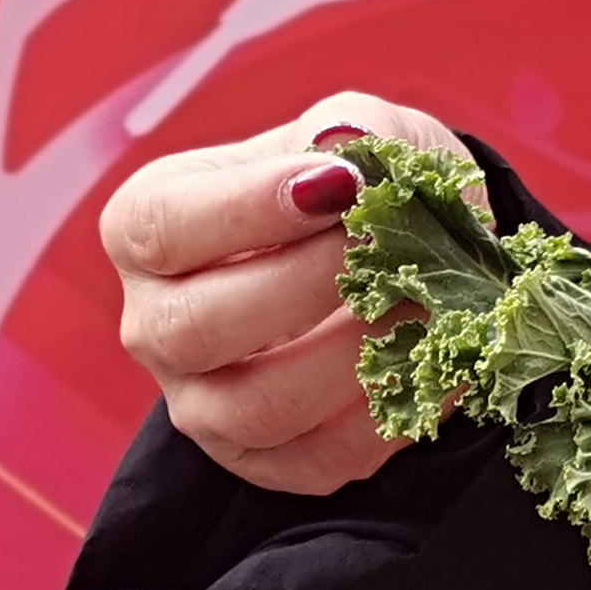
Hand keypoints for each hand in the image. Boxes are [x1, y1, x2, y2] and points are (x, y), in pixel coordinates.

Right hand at [102, 92, 473, 495]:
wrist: (408, 256)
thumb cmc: (360, 184)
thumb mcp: (359, 129)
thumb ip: (350, 131)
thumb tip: (342, 152)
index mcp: (151, 227)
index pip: (157, 227)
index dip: (246, 209)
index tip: (340, 185)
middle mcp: (156, 322)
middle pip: (193, 328)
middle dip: (308, 285)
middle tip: (386, 246)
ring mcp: (203, 402)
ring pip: (253, 408)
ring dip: (355, 355)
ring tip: (424, 304)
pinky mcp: (267, 460)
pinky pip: (319, 459)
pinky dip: (393, 411)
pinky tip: (438, 357)